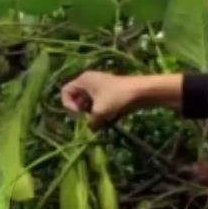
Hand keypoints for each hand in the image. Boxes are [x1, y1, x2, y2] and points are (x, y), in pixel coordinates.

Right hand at [61, 71, 180, 127]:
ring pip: (88, 104)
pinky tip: (108, 119)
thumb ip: (90, 122)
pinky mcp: (109, 94)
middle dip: (81, 112)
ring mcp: (100, 88)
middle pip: (76, 99)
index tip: (79, 113)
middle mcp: (89, 82)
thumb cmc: (118, 97)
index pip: (65, 92)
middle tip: (89, 119)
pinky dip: (100, 113)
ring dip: (91, 115)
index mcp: (83, 80)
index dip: (68, 105)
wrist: (142, 92)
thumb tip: (90, 128)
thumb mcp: (99, 112)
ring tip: (99, 121)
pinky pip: (98, 106)